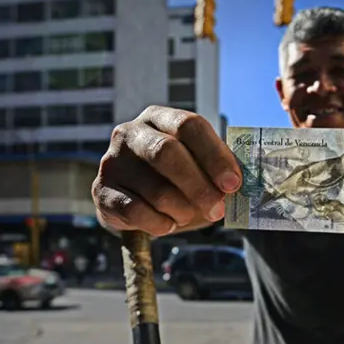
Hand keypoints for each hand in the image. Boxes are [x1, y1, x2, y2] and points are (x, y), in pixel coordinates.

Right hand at [92, 106, 241, 235]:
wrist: (135, 202)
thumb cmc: (177, 180)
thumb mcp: (200, 168)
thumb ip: (219, 171)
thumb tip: (242, 185)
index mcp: (161, 118)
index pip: (189, 125)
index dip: (214, 155)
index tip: (233, 184)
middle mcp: (131, 133)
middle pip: (166, 152)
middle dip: (199, 186)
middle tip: (218, 209)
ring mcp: (112, 160)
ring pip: (155, 189)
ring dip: (183, 210)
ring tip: (190, 215)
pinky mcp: (101, 190)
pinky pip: (136, 211)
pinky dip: (160, 223)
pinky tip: (168, 224)